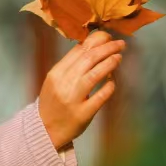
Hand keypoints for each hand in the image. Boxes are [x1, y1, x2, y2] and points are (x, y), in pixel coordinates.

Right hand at [38, 29, 125, 150]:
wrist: (45, 129)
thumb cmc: (53, 101)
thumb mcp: (55, 79)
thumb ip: (70, 64)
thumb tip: (91, 44)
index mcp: (56, 73)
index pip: (79, 50)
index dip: (96, 40)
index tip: (108, 36)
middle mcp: (64, 84)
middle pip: (89, 59)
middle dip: (107, 48)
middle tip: (120, 44)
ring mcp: (73, 100)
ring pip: (94, 75)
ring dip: (110, 63)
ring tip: (119, 57)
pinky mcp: (83, 114)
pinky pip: (100, 97)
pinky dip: (108, 87)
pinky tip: (113, 81)